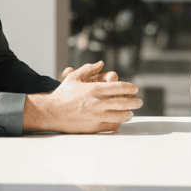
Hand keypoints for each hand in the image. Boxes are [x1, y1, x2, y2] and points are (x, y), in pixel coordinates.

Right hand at [24, 62, 141, 133]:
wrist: (51, 112)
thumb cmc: (63, 93)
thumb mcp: (74, 77)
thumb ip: (89, 69)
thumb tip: (101, 64)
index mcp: (95, 89)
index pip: (120, 87)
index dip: (130, 88)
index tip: (135, 89)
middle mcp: (98, 102)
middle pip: (124, 102)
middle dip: (134, 102)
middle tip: (139, 102)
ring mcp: (97, 115)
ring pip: (120, 115)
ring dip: (128, 114)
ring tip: (131, 113)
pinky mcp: (94, 127)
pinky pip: (111, 126)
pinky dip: (118, 124)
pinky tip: (119, 122)